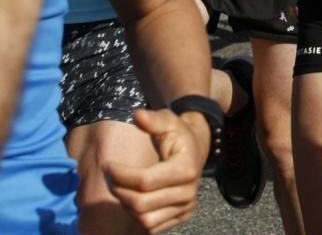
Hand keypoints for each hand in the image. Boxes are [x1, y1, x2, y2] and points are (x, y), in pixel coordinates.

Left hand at [105, 108, 207, 232]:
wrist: (196, 150)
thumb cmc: (178, 135)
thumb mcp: (168, 120)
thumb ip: (153, 119)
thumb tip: (138, 115)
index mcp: (186, 168)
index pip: (145, 181)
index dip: (120, 175)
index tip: (107, 165)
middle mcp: (189, 191)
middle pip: (140, 203)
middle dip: (118, 190)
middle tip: (109, 176)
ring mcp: (186, 207)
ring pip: (143, 218)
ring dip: (125, 204)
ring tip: (121, 186)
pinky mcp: (181, 217)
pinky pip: (150, 227)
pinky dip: (136, 216)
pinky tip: (133, 197)